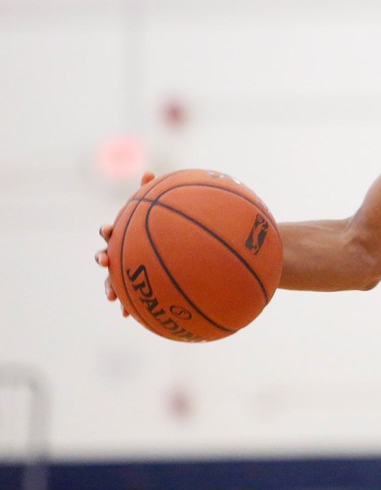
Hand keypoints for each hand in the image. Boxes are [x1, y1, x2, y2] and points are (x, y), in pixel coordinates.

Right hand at [95, 172, 154, 315]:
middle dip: (103, 258)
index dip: (108, 230)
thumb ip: (151, 194)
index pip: (111, 231)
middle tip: (105, 260)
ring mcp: (124, 271)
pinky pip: (129, 298)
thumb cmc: (158, 228)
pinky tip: (127, 317)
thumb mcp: (155, 212)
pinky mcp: (134, 288)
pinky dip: (127, 307)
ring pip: (112, 280)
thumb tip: (148, 171)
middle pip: (106, 255)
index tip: (109, 229)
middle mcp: (120, 253)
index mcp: (124, 235)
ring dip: (109, 287)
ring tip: (111, 296)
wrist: (168, 253)